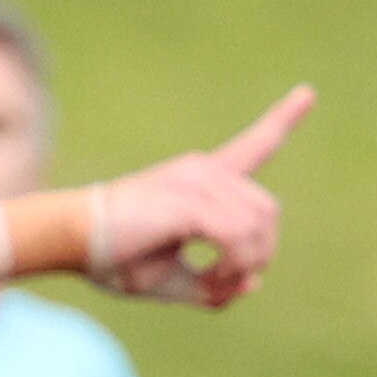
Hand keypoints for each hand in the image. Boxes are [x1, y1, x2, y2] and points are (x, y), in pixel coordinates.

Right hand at [89, 85, 313, 307]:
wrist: (67, 238)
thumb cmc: (110, 257)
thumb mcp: (171, 278)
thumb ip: (214, 283)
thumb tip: (253, 282)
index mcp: (200, 181)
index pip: (252, 145)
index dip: (282, 120)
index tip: (309, 93)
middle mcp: (203, 171)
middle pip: (268, 212)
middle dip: (260, 255)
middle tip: (224, 282)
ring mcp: (196, 181)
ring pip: (259, 226)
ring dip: (246, 264)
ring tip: (213, 281)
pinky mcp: (188, 201)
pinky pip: (238, 237)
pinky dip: (234, 264)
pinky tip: (211, 275)